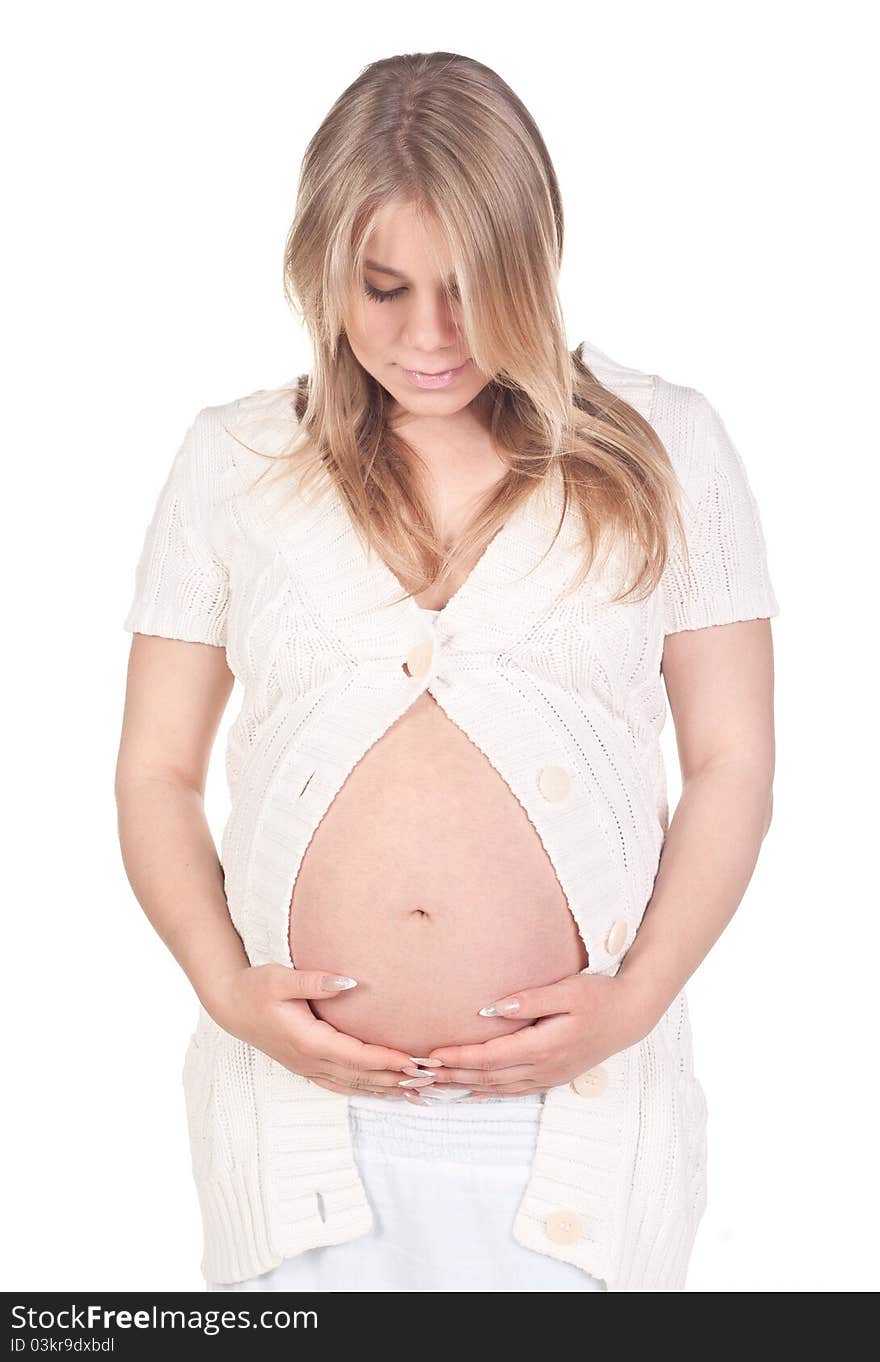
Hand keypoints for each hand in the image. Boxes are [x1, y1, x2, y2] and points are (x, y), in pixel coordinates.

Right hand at [206, 964, 416, 1098]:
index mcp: (308, 1042)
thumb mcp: (281, 978)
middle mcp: (310, 1061)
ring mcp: (308, 1068)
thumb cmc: (256, 988)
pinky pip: (342, 1086)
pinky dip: (366, 1090)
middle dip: (397, 1078)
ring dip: (386, 1089)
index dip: (388, 1061)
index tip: (417, 1061)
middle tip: (432, 1079)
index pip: (357, 1057)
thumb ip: (315, 981)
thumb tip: (349, 982)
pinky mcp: (306, 1067)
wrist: (231, 1006)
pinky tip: (383, 1092)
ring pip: (354, 1086)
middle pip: (362, 1077)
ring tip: (418, 1092)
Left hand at [418, 971, 651, 1097]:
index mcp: (544, 1046)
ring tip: (435, 1083)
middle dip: (452, 1076)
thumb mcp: (568, 991)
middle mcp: (544, 1068)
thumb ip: (530, 1000)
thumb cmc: (599, 997)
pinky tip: (470, 1091)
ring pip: (498, 1088)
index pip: (492, 1057)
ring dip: (465, 1086)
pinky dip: (488, 1092)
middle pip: (489, 1077)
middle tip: (418, 1074)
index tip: (432, 1056)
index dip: (460, 1059)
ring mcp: (549, 1076)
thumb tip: (493, 1009)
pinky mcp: (552, 1077)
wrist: (630, 1017)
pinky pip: (513, 1090)